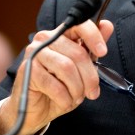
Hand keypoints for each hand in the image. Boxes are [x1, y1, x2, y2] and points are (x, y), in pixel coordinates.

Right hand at [0, 19, 113, 134]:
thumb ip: (92, 48)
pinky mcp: (27, 70)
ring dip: (77, 89)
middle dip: (90, 77)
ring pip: (67, 68)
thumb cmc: (60, 87)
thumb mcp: (81, 68)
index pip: (80, 25)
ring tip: (77, 97)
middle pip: (78, 54)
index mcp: (61, 34)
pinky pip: (54, 85)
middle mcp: (46, 38)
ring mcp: (34, 52)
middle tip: (93, 92)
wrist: (36, 109)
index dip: (94, 37)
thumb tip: (107, 25)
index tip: (103, 52)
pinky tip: (64, 101)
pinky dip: (65, 98)